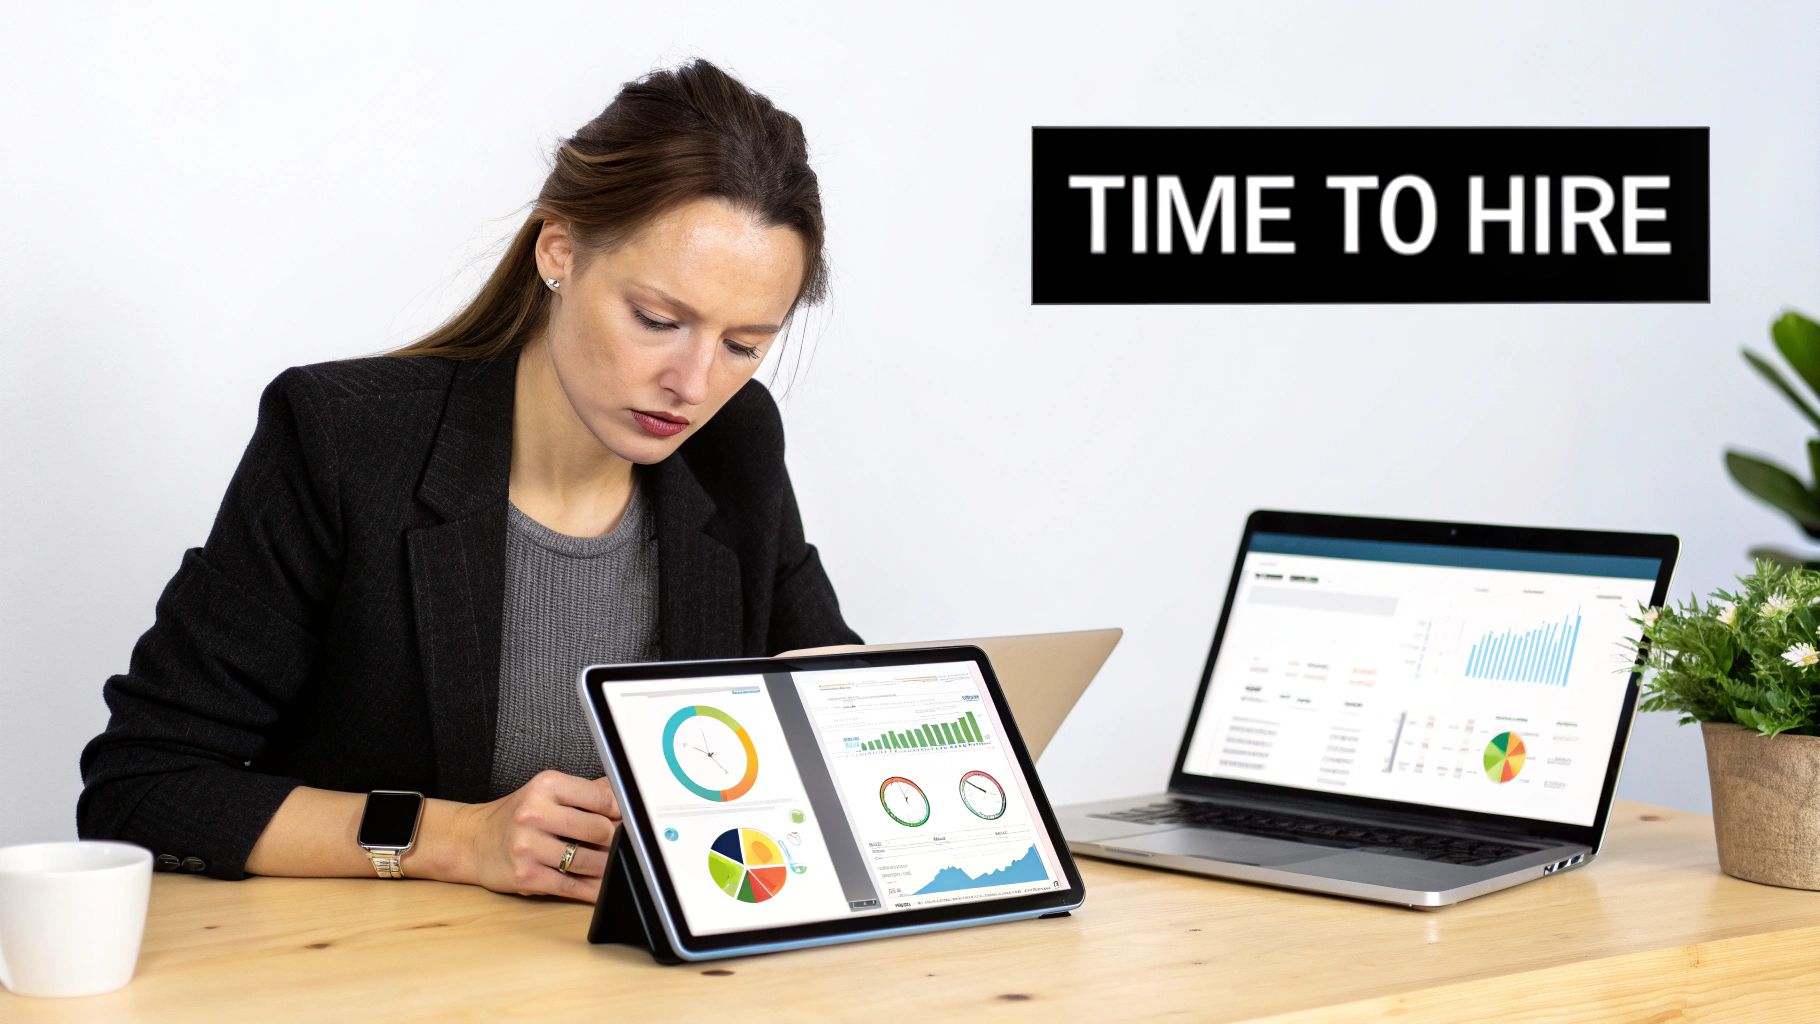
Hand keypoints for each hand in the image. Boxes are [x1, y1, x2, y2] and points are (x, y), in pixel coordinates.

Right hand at [458, 770, 621, 901]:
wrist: (473, 841)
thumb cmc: (517, 816)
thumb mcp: (548, 792)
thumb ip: (586, 792)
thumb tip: (626, 797)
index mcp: (546, 785)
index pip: (602, 798)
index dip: (621, 813)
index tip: (627, 821)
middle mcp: (535, 813)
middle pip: (599, 830)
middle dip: (614, 841)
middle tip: (619, 845)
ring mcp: (528, 846)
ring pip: (589, 862)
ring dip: (607, 868)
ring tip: (612, 866)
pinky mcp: (526, 876)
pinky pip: (572, 887)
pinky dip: (593, 890)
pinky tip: (601, 889)